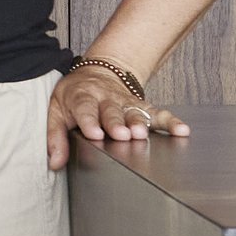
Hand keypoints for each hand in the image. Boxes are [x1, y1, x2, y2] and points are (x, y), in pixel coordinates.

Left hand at [47, 62, 186, 169]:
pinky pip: (157, 113)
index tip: (95, 134)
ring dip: (141, 122)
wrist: (96, 73)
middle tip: (123, 135)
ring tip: (143, 134)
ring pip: (135, 112)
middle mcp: (105, 99)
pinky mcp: (141, 106)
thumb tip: (54, 162)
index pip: (85, 110)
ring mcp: (125, 102)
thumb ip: (55, 137)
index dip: (90, 122)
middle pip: (112, 112)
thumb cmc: (74, 97)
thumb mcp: (56, 111)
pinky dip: (170, 121)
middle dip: (118, 123)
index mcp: (82, 98)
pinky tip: (181, 130)